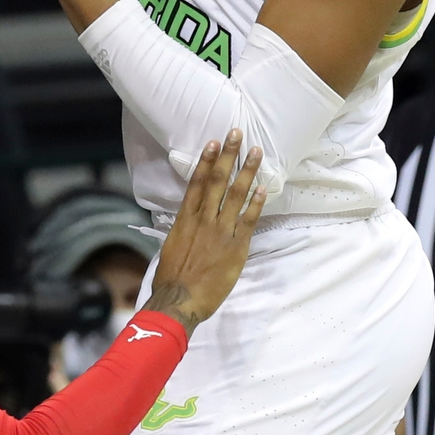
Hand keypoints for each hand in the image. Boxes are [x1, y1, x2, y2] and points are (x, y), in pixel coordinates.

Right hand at [141, 133, 267, 330]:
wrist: (180, 300)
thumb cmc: (172, 278)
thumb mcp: (172, 246)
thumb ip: (183, 229)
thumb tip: (188, 220)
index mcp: (185, 218)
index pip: (196, 182)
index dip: (206, 160)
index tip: (214, 143)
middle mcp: (204, 219)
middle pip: (217, 181)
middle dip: (228, 156)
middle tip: (237, 134)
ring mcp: (221, 231)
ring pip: (235, 195)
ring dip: (246, 171)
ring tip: (256, 152)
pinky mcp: (236, 247)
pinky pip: (248, 220)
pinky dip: (255, 203)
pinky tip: (262, 188)